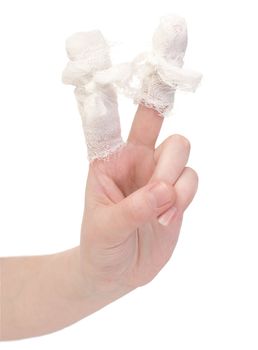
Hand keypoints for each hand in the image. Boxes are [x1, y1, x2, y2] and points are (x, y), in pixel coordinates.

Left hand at [80, 104, 197, 293]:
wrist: (116, 271)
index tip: (153, 63)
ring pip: (182, 155)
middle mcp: (137, 160)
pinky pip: (192, 180)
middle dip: (167, 164)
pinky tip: (167, 219)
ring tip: (160, 215)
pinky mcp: (176, 194)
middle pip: (165, 133)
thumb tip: (164, 190)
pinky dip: (184, 199)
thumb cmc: (100, 245)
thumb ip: (133, 209)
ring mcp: (159, 176)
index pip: (116, 117)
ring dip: (176, 186)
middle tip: (156, 193)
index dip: (134, 92)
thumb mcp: (105, 228)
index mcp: (110, 159)